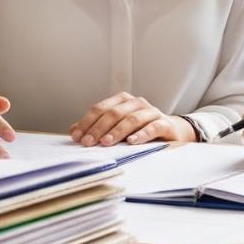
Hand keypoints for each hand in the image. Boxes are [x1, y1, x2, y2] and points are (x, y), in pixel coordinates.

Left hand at [67, 92, 192, 145]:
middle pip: (114, 113)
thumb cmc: (140, 129)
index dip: (87, 122)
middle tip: (88, 142)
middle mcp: (136, 103)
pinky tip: (132, 142)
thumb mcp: (116, 127)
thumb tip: (73, 130)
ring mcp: (151, 112)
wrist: (171, 132)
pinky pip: (152, 127)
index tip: (77, 137)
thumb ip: (96, 127)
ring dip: (117, 131)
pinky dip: (141, 134)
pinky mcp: (165, 123)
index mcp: (122, 100)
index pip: (100, 108)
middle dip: (99, 128)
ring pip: (132, 119)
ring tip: (106, 142)